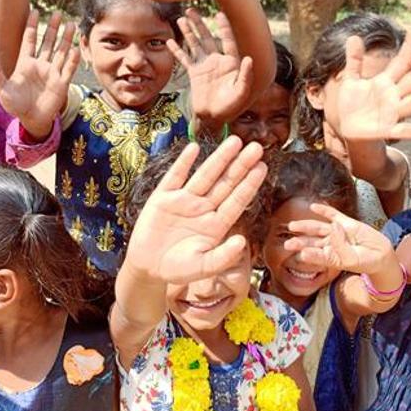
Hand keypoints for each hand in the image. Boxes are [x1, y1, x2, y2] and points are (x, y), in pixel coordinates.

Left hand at [0, 10, 78, 139]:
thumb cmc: (15, 104)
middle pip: (48, 42)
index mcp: (25, 63)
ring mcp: (52, 73)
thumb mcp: (1, 88)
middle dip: (53, 28)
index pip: (29, 40)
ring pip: (61, 52)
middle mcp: (41, 65)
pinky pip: (68, 69)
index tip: (34, 11)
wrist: (31, 119)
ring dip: (66, 39)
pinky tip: (75, 49)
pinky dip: (72, 60)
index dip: (31, 26)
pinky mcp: (62, 84)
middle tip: (57, 13)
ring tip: (72, 24)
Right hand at [123, 136, 266, 284]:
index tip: (262, 168)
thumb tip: (242, 242)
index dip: (249, 184)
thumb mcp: (203, 267)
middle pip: (225, 183)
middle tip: (257, 147)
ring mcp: (183, 201)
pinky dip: (183, 163)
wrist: (147, 268)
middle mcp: (203, 208)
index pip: (237, 201)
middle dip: (241, 165)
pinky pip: (175, 177)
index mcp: (216, 224)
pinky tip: (194, 148)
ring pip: (205, 175)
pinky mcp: (163, 198)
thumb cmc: (178, 268)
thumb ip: (223, 257)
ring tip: (235, 141)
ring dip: (219, 158)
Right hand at [168, 10, 252, 126]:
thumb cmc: (231, 106)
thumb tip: (249, 59)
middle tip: (192, 9)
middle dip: (200, 24)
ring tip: (181, 18)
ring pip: (195, 44)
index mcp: (231, 62)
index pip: (227, 41)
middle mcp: (217, 60)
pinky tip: (170, 41)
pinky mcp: (194, 73)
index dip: (224, 28)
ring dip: (188, 32)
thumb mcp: (241, 92)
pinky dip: (177, 51)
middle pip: (207, 38)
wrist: (214, 117)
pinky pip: (185, 59)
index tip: (219, 14)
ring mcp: (205, 65)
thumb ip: (245, 76)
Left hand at [284, 203, 395, 275]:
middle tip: (286, 244)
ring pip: (319, 228)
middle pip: (312, 242)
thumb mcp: (352, 258)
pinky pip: (333, 215)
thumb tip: (333, 227)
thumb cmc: (366, 262)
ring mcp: (338, 233)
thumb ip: (341, 244)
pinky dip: (324, 210)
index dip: (308, 254)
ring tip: (292, 226)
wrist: (381, 255)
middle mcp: (332, 245)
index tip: (300, 254)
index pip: (317, 255)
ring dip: (306, 226)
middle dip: (299, 242)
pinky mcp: (347, 223)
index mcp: (332, 257)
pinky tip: (314, 207)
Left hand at [331, 30, 410, 140]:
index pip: (402, 62)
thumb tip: (353, 37)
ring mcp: (393, 112)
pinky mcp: (387, 130)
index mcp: (386, 81)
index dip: (409, 48)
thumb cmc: (353, 103)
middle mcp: (395, 95)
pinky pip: (402, 130)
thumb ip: (354, 61)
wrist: (348, 128)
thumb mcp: (351, 80)